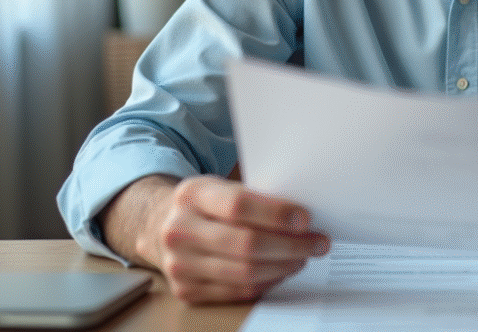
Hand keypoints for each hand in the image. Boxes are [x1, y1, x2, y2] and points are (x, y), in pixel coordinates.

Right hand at [130, 175, 329, 303]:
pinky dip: (267, 282)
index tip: (306, 219)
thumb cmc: (205, 204)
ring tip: (303, 257)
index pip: (238, 205)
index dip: (276, 214)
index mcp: (192, 194)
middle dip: (290, 246)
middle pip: (245, 244)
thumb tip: (302, 216)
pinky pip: (237, 291)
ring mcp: (179, 263)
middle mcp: (179, 229)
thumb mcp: (220, 186)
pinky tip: (282, 270)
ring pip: (244, 273)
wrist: (160, 226)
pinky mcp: (186, 290)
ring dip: (283, 266)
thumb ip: (254, 196)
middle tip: (317, 242)